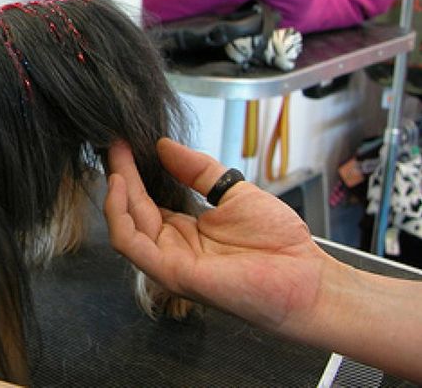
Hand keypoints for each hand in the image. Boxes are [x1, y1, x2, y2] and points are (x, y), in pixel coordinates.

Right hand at [103, 138, 330, 332]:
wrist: (307, 279)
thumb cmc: (280, 243)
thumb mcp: (234, 191)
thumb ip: (199, 170)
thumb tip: (165, 146)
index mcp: (184, 231)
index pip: (146, 199)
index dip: (134, 170)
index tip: (126, 141)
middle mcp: (172, 246)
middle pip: (132, 209)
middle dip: (120, 173)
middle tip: (114, 142)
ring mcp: (169, 261)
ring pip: (124, 226)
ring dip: (115, 192)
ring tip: (116, 160)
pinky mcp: (172, 272)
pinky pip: (131, 244)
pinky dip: (119, 214)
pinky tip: (121, 185)